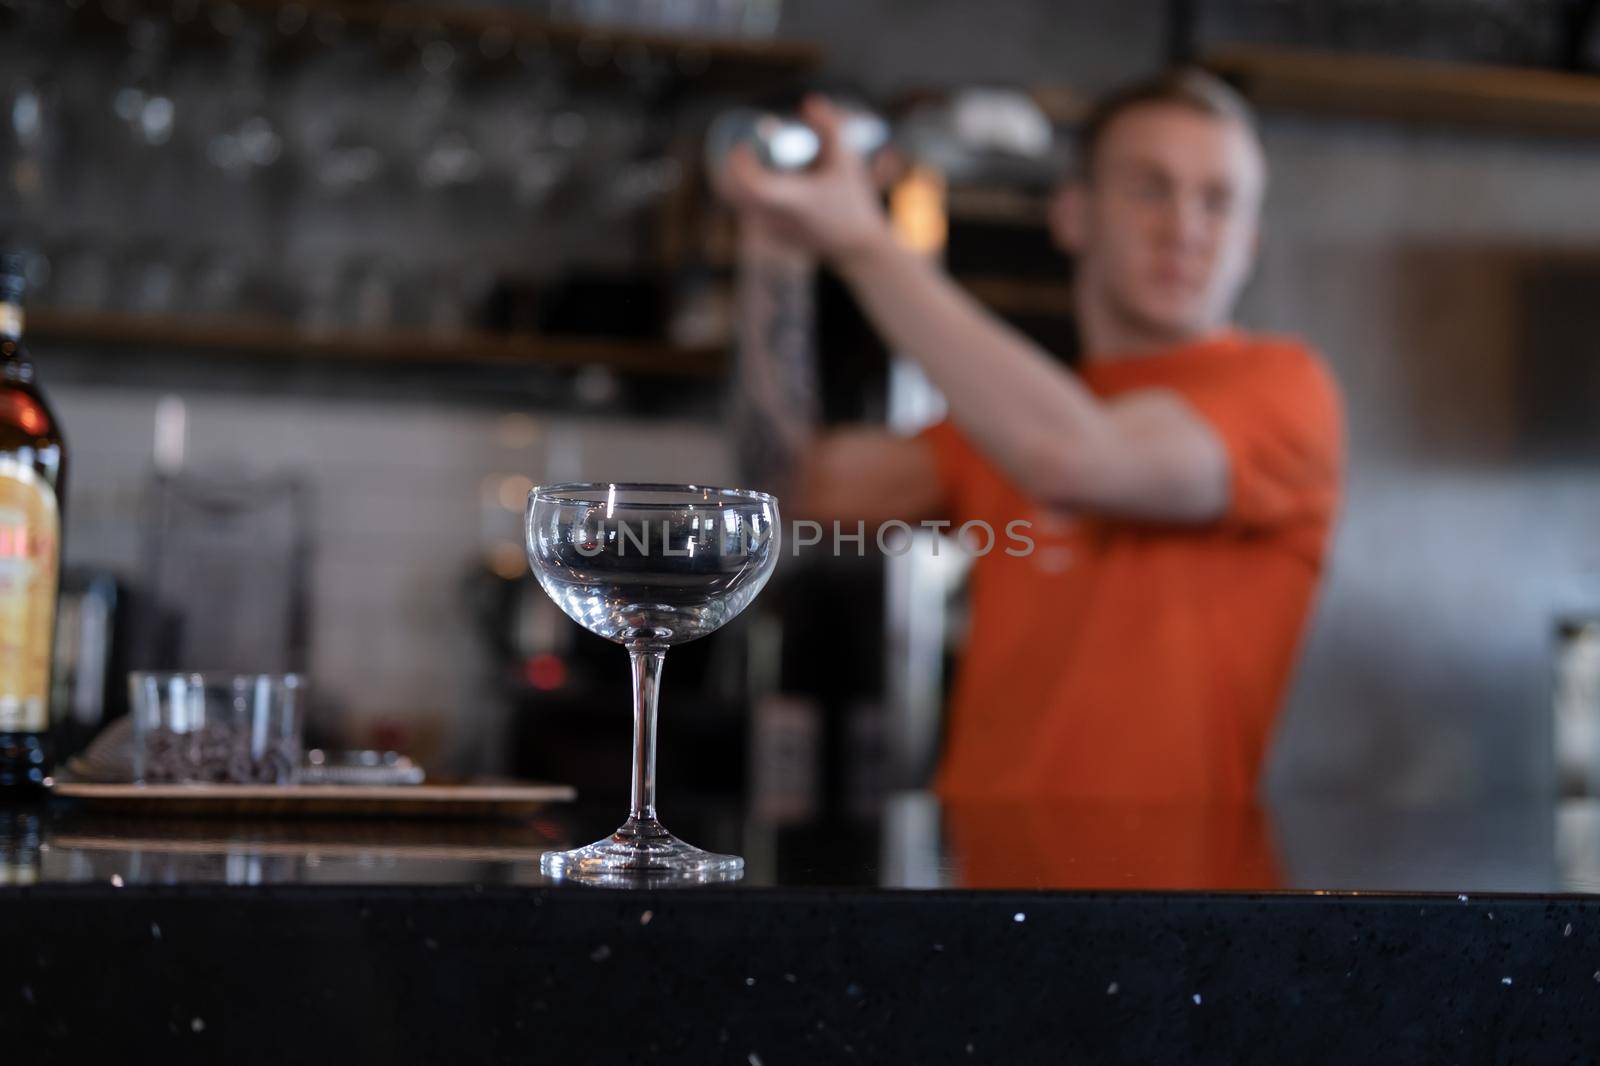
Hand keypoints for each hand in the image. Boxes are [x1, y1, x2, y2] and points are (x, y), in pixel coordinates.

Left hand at [716, 95, 894, 265]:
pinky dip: (752, 195)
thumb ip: (829, 127)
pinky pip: (750, 211)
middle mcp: (776, 219)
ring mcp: (771, 231)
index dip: (740, 162)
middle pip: (732, 192)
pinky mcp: (771, 237)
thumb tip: (808, 103)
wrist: (857, 247)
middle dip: (732, 168)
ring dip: (742, 180)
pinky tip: (774, 186)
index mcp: (792, 200)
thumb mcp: (847, 159)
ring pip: (738, 202)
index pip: (750, 183)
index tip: (744, 145)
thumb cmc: (853, 201)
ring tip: (762, 165)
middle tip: (746, 149)